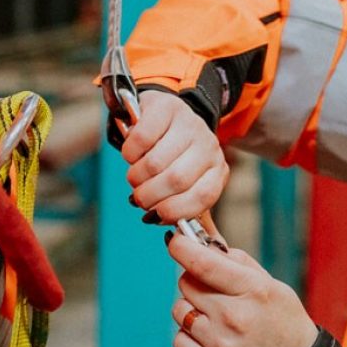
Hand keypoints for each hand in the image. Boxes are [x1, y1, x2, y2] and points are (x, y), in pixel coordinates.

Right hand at [121, 91, 228, 223]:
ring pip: (156, 162)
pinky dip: (129, 153)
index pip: (203, 196)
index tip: (156, 216)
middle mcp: (208, 145)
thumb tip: (192, 239)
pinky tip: (131, 155)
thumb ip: (189, 208)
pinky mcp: (166, 108)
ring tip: (134, 177)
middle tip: (139, 198)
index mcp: (217, 169)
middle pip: (176, 180)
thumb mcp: (189, 181)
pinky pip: (142, 139)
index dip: (175, 211)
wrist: (166, 114)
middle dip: (150, 196)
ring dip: (137, 176)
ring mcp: (189, 124)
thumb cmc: (175, 156)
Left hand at [165, 231, 317, 346]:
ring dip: (191, 308)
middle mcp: (233, 316)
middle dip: (194, 280)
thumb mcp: (272, 284)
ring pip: (180, 310)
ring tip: (214, 316)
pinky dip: (189, 335)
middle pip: (187, 284)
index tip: (176, 241)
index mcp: (252, 290)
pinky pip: (179, 339)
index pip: (203, 263)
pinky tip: (210, 336)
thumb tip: (205, 244)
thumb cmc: (284, 322)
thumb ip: (238, 263)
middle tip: (212, 289)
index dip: (182, 248)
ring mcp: (219, 343)